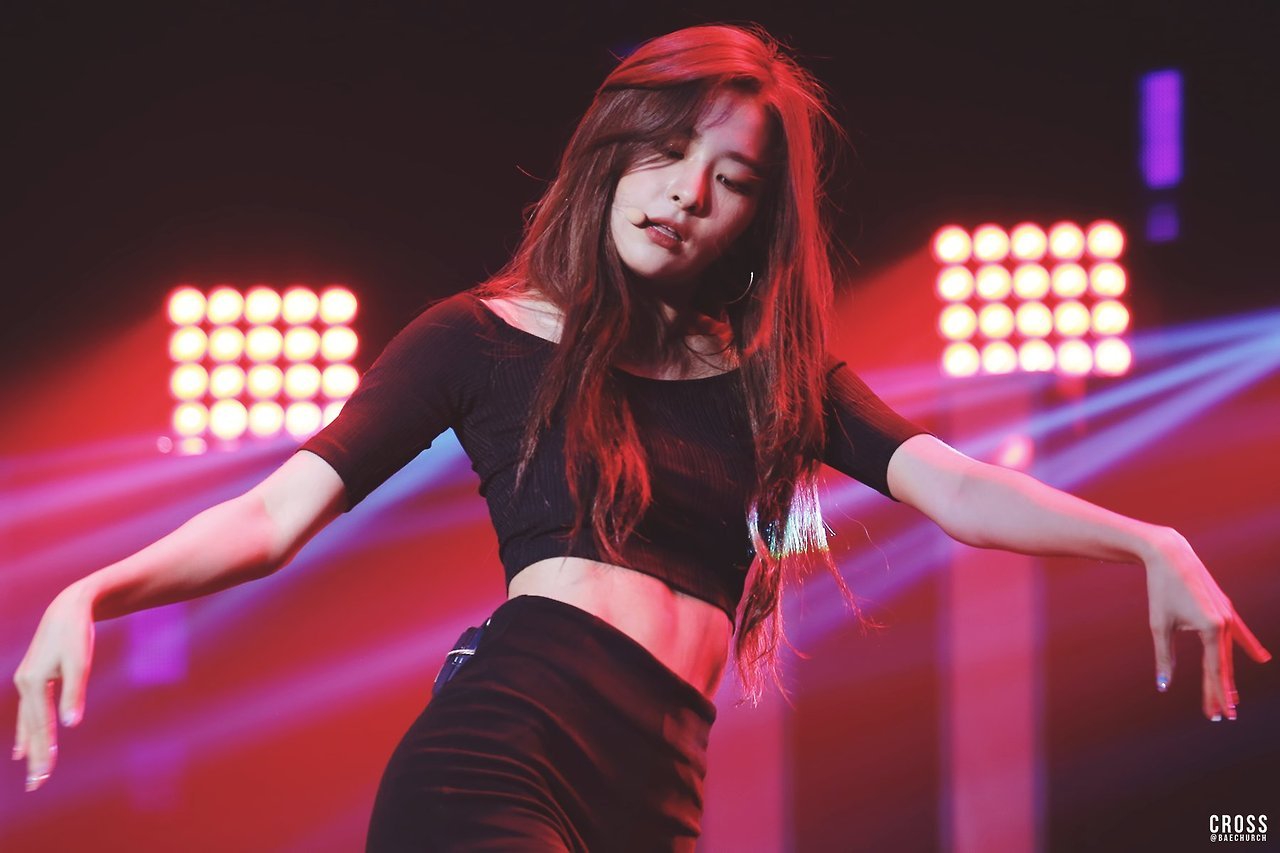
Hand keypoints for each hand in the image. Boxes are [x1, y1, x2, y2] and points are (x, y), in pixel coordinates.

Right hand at [12, 583, 95, 791]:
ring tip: (31, 773)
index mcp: (35, 683)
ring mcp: (26, 682)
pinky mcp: (32, 679)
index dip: (44, 750)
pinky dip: (26, 732)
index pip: (41, 725)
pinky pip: (27, 713)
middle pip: (31, 728)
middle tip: (37, 786)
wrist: (69, 607)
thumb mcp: (80, 661)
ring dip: (31, 748)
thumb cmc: (78, 633)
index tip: (45, 774)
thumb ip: (75, 693)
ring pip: (27, 722)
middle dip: (36, 757)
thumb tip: (71, 725)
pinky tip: (23, 749)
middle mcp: (25, 685)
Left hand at [1143, 529, 1270, 719]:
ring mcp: (1228, 615)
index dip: (1216, 694)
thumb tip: (1163, 686)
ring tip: (1232, 698)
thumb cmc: (1161, 590)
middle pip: (1223, 665)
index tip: (1220, 715)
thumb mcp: (1160, 625)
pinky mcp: (1225, 607)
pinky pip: (1239, 632)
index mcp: (1211, 629)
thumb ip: (1164, 657)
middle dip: (1221, 691)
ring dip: (1228, 674)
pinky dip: (1249, 645)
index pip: (1214, 671)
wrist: (1170, 555)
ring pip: (1230, 652)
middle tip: (1221, 716)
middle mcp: (1225, 623)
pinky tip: (1262, 659)